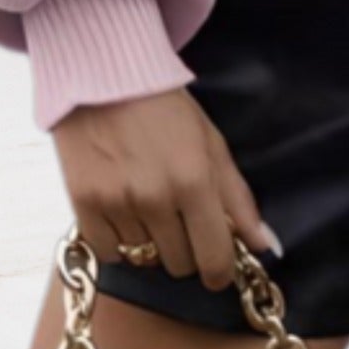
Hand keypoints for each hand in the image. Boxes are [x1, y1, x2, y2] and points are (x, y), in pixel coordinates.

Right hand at [51, 86, 279, 290]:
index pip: (214, 260)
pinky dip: (117, 240)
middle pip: (179, 265)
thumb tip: (264, 245)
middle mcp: (156, 197)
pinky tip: (122, 206)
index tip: (217, 266)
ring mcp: (118, 203)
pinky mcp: (84, 205)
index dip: (220, 271)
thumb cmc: (166, 109)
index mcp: (195, 180)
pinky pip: (108, 253)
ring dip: (150, 240)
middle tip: (179, 215)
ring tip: (146, 199)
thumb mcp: (211, 143)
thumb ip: (238, 198)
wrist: (106, 77)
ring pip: (143, 259)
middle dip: (185, 247)